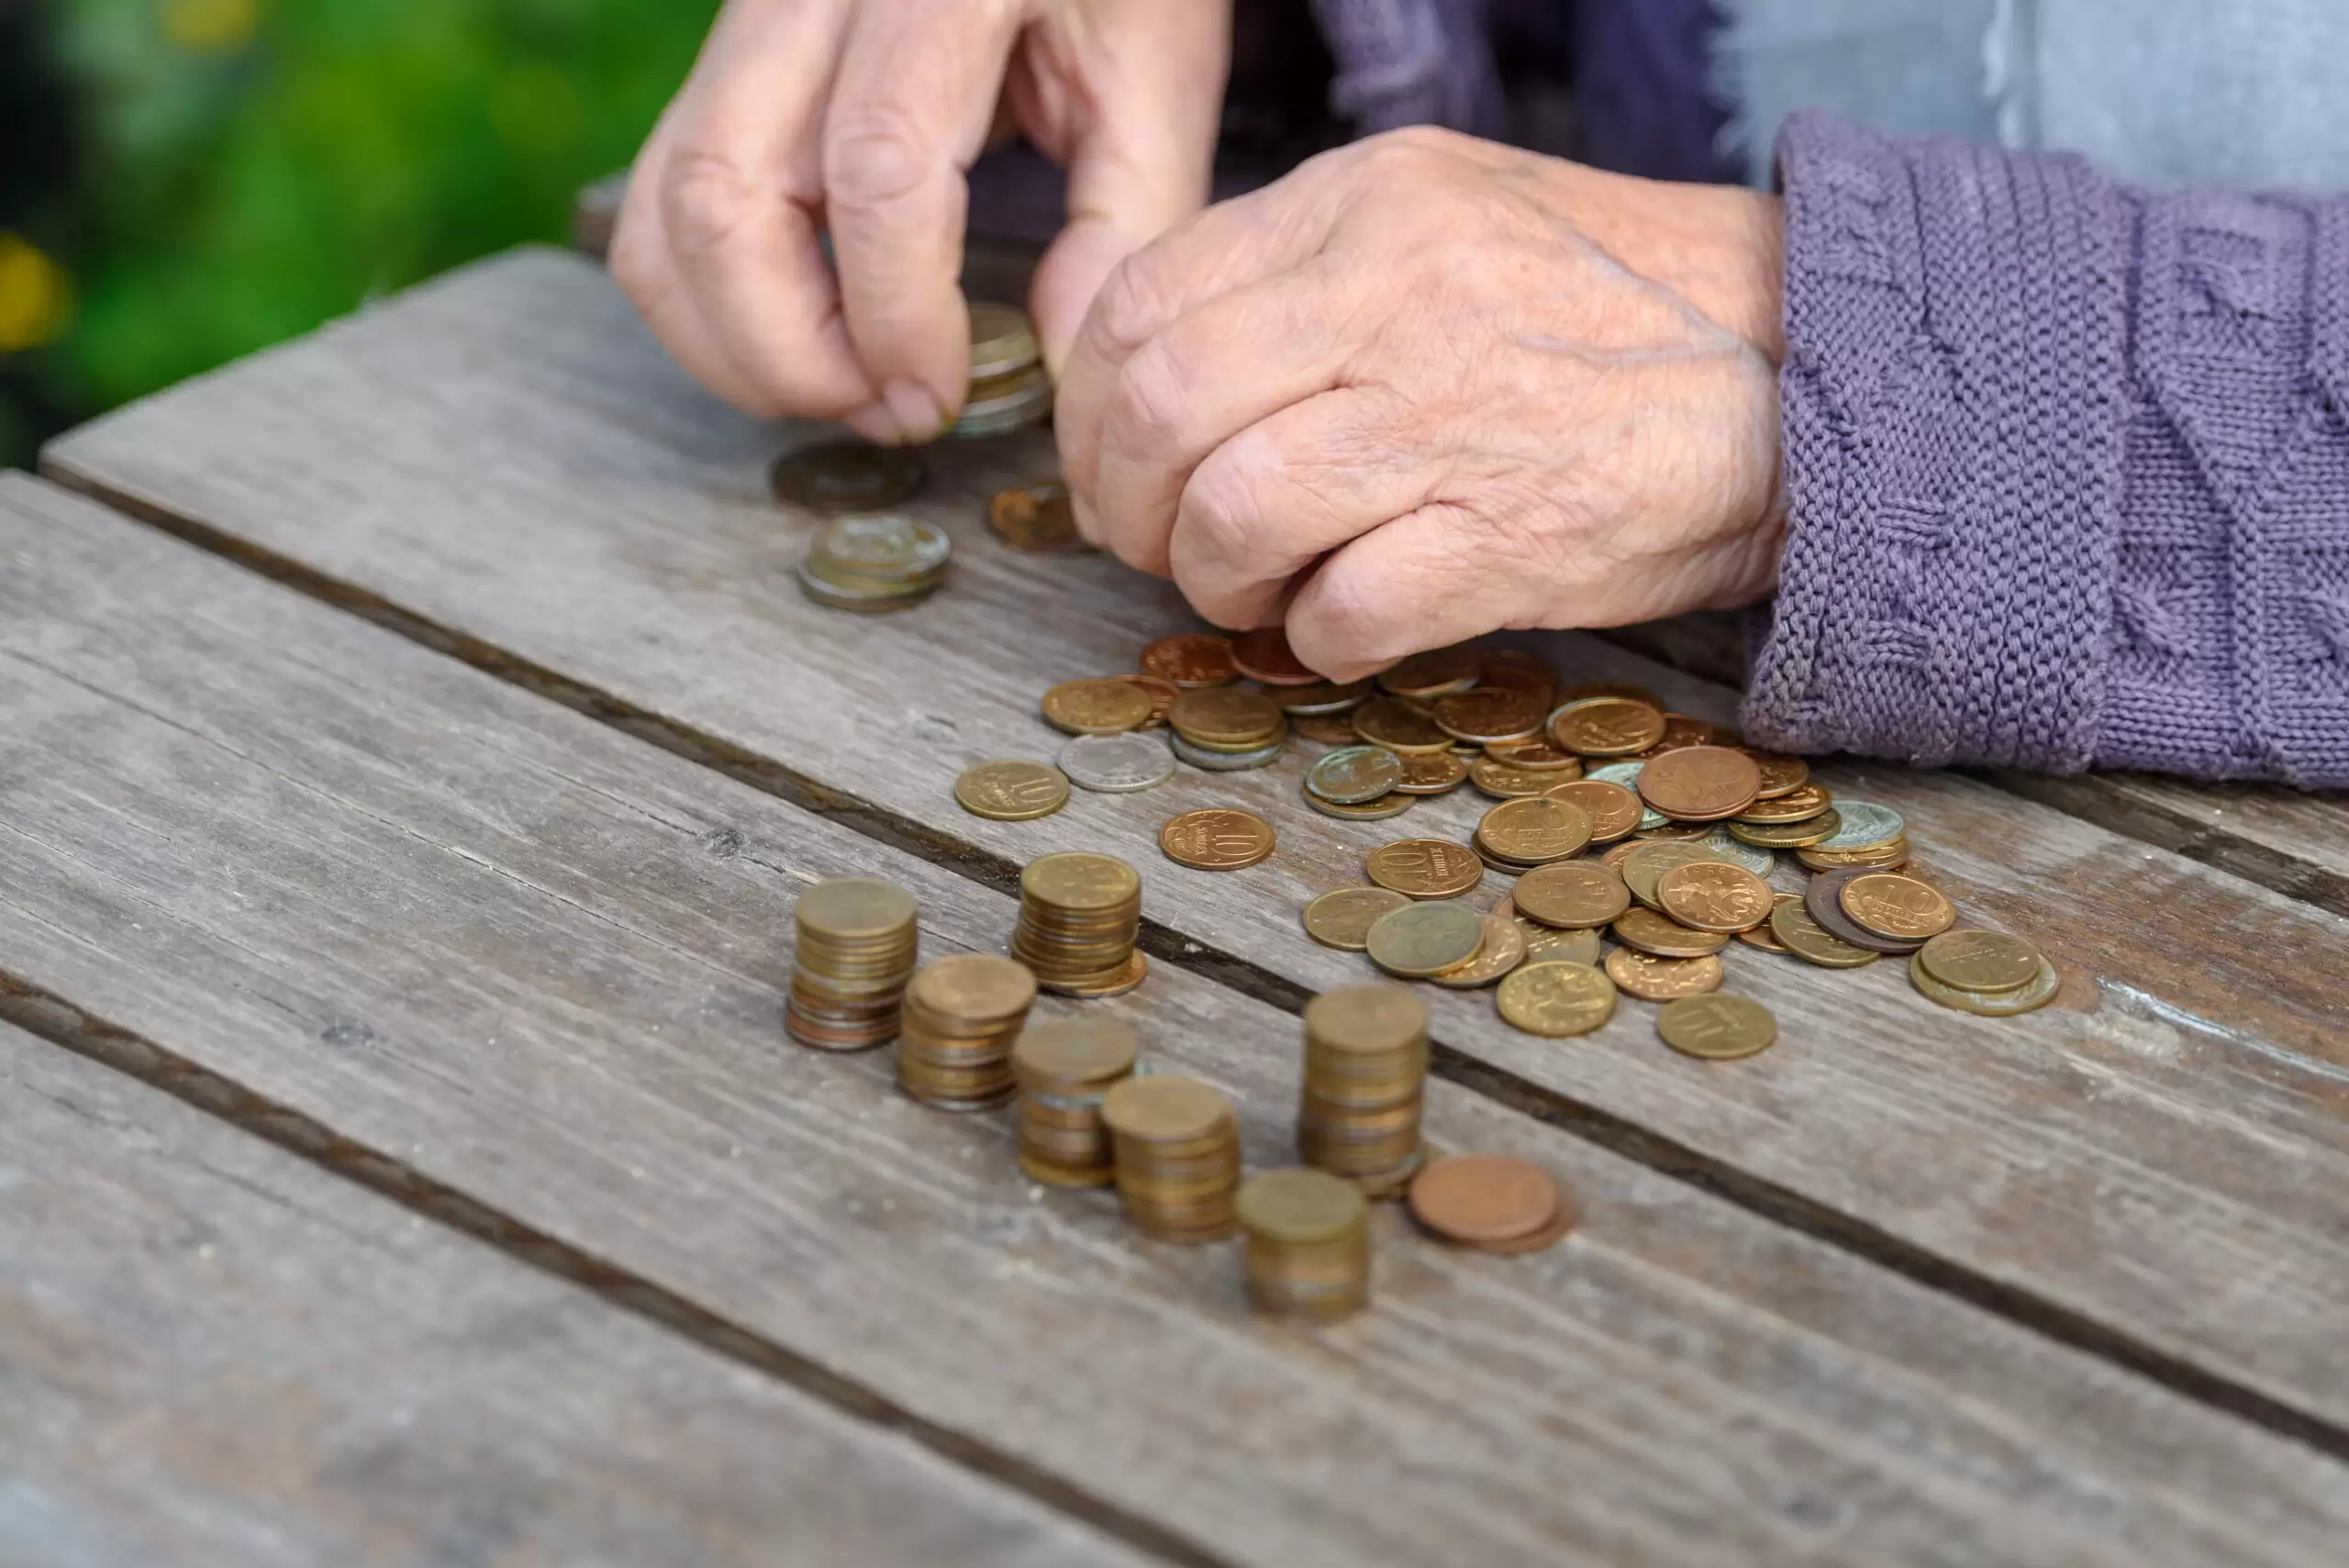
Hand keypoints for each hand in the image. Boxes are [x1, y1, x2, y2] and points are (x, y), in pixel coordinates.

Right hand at [611, 0, 1229, 443]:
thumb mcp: (1158, 68)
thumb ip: (1129, 219)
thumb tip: (1062, 364)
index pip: (875, 165)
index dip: (895, 314)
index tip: (942, 395)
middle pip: (722, 191)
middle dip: (790, 350)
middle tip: (890, 412)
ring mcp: (746, 23)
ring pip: (664, 209)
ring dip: (735, 342)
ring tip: (847, 391)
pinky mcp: (721, 65)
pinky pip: (657, 202)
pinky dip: (706, 303)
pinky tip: (802, 344)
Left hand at [1056, 127, 1787, 680]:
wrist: (1803, 371)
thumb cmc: (1606, 312)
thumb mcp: (1447, 224)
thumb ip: (1298, 276)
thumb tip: (1144, 370)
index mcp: (1368, 203)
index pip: (1139, 303)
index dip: (1088, 411)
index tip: (1110, 466)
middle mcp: (1399, 292)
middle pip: (1157, 412)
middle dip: (1128, 507)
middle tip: (1162, 545)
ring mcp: (1454, 416)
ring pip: (1229, 517)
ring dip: (1215, 582)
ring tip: (1258, 588)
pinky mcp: (1510, 537)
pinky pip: (1338, 614)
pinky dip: (1316, 640)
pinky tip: (1349, 621)